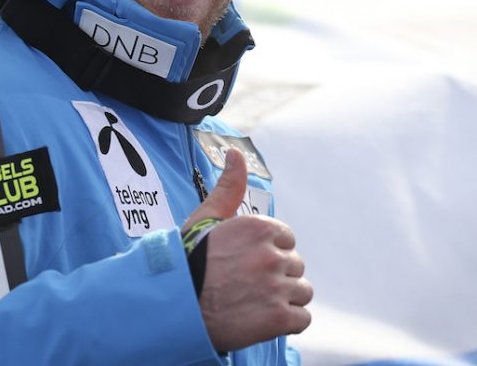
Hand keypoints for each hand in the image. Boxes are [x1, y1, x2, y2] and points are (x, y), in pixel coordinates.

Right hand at [182, 149, 312, 351]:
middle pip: (295, 266)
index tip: (245, 263)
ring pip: (302, 292)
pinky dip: (286, 322)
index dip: (267, 252)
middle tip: (245, 285)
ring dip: (283, 300)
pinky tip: (261, 318)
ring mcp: (276, 288)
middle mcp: (271, 255)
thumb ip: (229, 187)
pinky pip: (302, 318)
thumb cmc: (187, 261)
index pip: (287, 240)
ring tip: (253, 302)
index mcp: (259, 227)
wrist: (174, 307)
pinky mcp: (278, 319)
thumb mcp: (206, 218)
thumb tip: (236, 153)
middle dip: (275, 276)